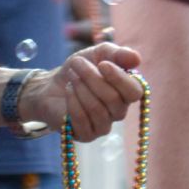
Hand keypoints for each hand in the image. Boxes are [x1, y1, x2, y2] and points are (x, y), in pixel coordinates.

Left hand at [23, 42, 143, 140]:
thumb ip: (117, 54)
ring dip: (81, 88)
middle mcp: (119, 111)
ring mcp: (103, 126)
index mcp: (126, 93)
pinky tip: (68, 91)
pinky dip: (73, 102)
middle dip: (92, 78)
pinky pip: (82, 120)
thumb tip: (136, 58)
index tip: (102, 64)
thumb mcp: (97, 54)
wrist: (52, 85)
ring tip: (71, 75)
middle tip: (77, 63)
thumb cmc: (79, 70)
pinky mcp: (86, 135)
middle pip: (113, 99)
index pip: (135, 92)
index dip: (120, 78)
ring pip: (97, 109)